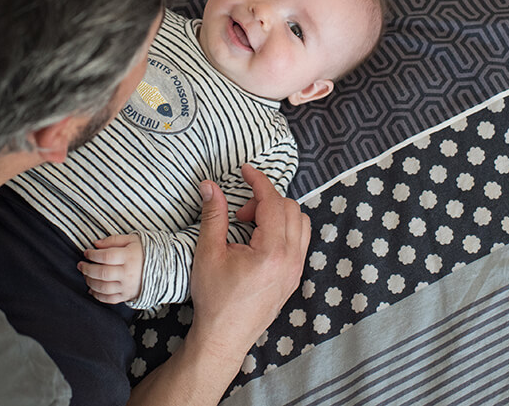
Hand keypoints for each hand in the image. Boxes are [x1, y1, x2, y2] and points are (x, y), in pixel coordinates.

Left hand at [78, 234, 143, 303]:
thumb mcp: (132, 240)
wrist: (162, 268)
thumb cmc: (144, 251)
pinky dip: (98, 296)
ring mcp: (127, 286)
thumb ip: (113, 240)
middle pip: (102, 273)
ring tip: (86, 276)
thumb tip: (96, 244)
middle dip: (87, 269)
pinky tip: (92, 289)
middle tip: (81, 265)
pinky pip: (109, 299)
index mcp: (129, 256)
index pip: (106, 257)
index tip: (86, 253)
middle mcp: (128, 273)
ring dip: (90, 282)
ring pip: (103, 287)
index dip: (92, 255)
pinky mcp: (127, 296)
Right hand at [190, 163, 310, 360]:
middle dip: (265, 201)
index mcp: (272, 252)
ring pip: (301, 223)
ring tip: (251, 226)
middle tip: (239, 214)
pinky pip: (300, 241)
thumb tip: (209, 186)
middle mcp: (292, 260)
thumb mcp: (208, 253)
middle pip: (290, 208)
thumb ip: (213, 215)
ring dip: (278, 214)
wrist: (224, 337)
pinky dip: (285, 229)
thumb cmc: (214, 299)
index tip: (245, 170)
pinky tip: (261, 239)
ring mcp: (296, 270)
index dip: (259, 181)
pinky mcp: (295, 278)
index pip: (273, 202)